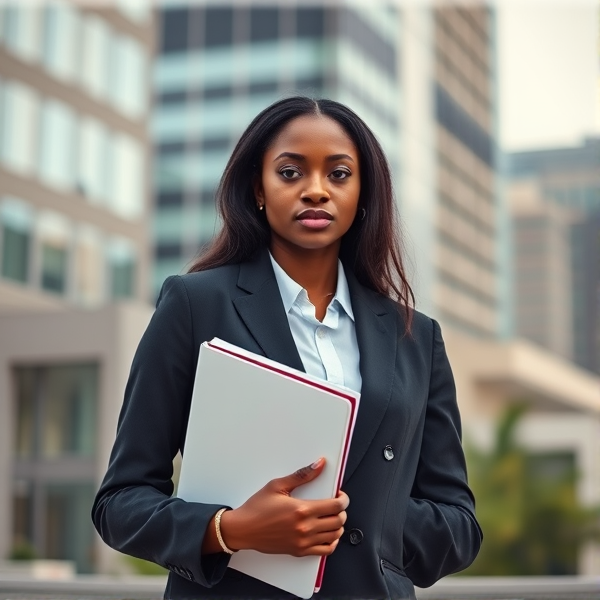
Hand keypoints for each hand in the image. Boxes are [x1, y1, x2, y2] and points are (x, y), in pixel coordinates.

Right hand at [220, 457, 348, 556]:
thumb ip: (302, 475)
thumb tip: (319, 465)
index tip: (341, 495)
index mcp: (302, 510)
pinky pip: (325, 551)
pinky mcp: (299, 551)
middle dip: (342, 511)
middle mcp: (305, 528)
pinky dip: (332, 542)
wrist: (244, 529)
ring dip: (339, 526)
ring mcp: (303, 542)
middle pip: (338, 521)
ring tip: (333, 517)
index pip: (336, 506)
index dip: (343, 499)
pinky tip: (328, 534)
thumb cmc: (257, 508)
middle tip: (336, 504)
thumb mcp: (277, 485)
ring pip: (335, 536)